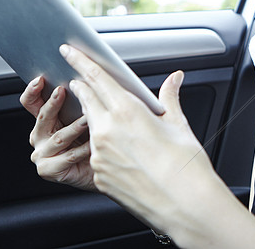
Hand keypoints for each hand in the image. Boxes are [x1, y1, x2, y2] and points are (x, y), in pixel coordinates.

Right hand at [20, 76, 95, 190]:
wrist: (101, 169)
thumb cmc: (94, 141)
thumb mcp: (86, 118)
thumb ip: (81, 103)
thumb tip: (86, 80)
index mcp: (45, 122)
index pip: (31, 103)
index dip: (32, 91)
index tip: (40, 79)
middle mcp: (39, 137)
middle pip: (42, 117)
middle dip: (53, 103)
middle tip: (62, 91)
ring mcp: (42, 154)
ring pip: (59, 137)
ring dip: (75, 127)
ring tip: (88, 119)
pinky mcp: (48, 170)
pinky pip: (68, 156)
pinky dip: (83, 149)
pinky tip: (93, 143)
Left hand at [60, 44, 219, 234]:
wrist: (184, 203)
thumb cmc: (186, 165)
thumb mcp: (178, 124)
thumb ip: (169, 97)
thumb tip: (175, 78)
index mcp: (127, 112)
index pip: (96, 79)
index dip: (80, 62)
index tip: (69, 51)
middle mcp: (107, 132)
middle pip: (87, 100)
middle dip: (83, 88)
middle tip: (82, 79)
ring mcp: (99, 155)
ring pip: (92, 127)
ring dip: (98, 119)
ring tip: (118, 122)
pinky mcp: (99, 175)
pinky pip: (97, 153)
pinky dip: (106, 146)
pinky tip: (126, 151)